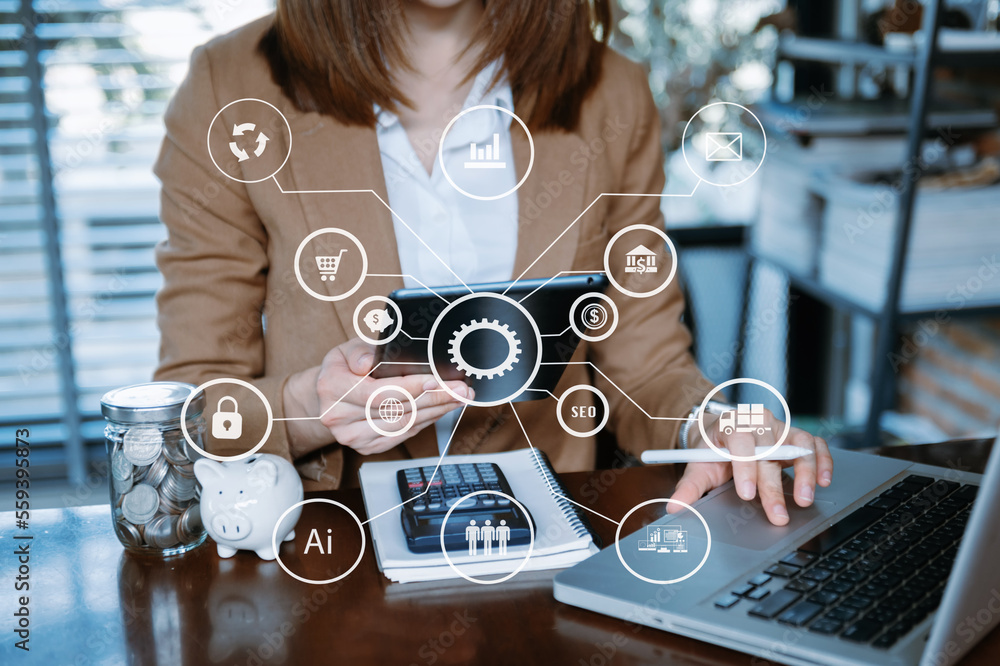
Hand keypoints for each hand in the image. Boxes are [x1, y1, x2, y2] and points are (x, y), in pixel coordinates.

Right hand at [283, 338, 471, 457]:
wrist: (328, 395)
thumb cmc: (344, 367)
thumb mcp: (348, 348)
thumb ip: (359, 351)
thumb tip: (366, 363)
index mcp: (332, 388)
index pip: (377, 393)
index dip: (410, 388)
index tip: (436, 381)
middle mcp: (338, 417)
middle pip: (396, 410)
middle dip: (434, 399)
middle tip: (461, 389)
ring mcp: (352, 437)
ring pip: (403, 425)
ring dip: (436, 411)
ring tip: (458, 398)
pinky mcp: (367, 447)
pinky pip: (403, 435)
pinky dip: (425, 422)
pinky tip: (441, 410)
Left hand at [667, 409, 832, 525]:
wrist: (721, 432)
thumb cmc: (712, 450)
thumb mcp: (698, 466)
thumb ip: (688, 487)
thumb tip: (674, 507)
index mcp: (730, 424)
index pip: (740, 440)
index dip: (745, 466)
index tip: (747, 493)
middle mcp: (757, 421)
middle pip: (770, 449)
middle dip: (773, 485)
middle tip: (776, 513)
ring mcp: (780, 427)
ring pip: (798, 443)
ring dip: (805, 472)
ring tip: (804, 499)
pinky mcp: (797, 435)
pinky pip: (815, 443)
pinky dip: (823, 460)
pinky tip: (824, 480)